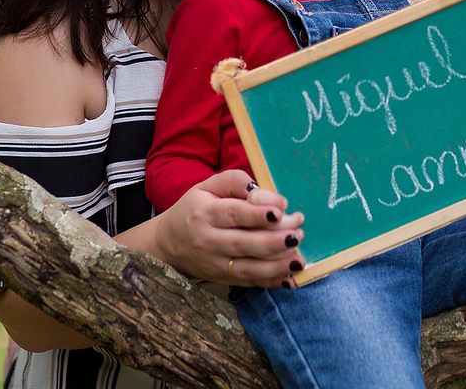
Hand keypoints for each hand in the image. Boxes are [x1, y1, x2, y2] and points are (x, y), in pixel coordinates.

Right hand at [153, 170, 305, 287]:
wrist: (166, 244)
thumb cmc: (193, 210)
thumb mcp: (206, 187)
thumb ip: (233, 181)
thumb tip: (259, 188)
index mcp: (204, 213)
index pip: (234, 214)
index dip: (258, 213)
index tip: (282, 209)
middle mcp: (208, 241)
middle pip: (244, 243)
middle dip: (275, 240)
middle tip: (298, 232)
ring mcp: (214, 264)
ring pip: (247, 268)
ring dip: (277, 266)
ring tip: (299, 259)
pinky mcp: (221, 279)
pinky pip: (248, 283)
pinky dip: (270, 282)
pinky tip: (290, 278)